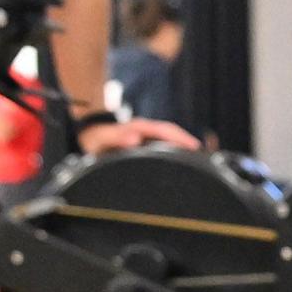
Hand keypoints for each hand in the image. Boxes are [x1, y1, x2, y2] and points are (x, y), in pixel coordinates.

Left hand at [77, 116, 197, 153]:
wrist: (88, 138)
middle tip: (203, 157)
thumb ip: (116, 138)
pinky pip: (163, 146)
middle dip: (188, 144)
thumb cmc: (95, 140)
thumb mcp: (102, 139)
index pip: (165, 130)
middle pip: (172, 134)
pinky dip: (174, 152)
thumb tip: (135, 139)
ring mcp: (146, 137)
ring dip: (182, 148)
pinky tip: (181, 163)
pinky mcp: (145, 144)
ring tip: (197, 162)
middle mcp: (145, 131)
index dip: (180, 138)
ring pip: (169, 140)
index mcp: (138, 128)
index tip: (193, 147)